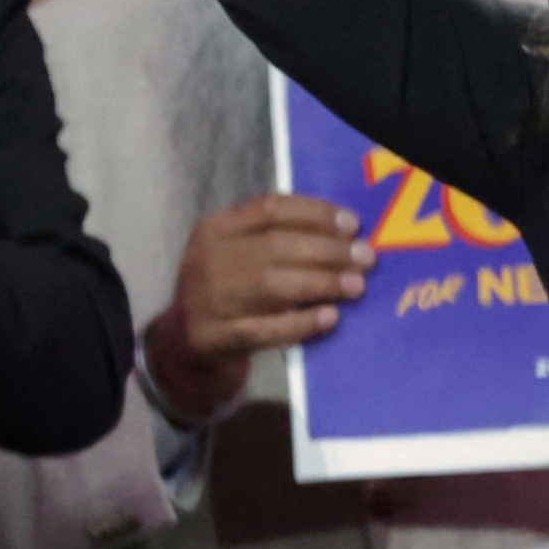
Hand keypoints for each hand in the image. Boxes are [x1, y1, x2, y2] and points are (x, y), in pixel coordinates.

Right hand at [143, 193, 369, 420]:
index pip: (269, 209)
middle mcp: (207, 259)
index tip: (353, 224)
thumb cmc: (226, 288)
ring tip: (356, 285)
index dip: (315, 213)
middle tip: (366, 258)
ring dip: (322, 283)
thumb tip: (344, 233)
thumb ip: (276, 237)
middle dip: (329, 250)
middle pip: (276, 246)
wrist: (182, 340)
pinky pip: (265, 329)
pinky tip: (330, 318)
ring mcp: (209, 300)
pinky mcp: (216, 337)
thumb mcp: (235, 251)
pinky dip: (301, 322)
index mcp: (214, 229)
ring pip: (273, 285)